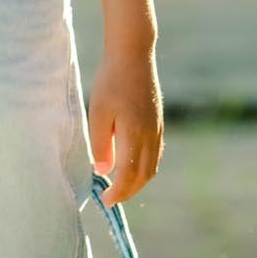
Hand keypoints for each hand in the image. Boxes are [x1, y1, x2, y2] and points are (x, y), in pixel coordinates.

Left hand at [89, 43, 162, 204]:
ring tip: (121, 186)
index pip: (128, 174)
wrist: (133, 56)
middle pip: (143, 175)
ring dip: (138, 181)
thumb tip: (104, 171)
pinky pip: (155, 154)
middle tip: (111, 198)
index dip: (118, 192)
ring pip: (152, 167)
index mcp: (134, 134)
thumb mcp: (98, 112)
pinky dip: (145, 167)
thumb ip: (100, 144)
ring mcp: (157, 129)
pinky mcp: (158, 123)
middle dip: (128, 191)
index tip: (106, 201)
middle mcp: (150, 135)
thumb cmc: (110, 82)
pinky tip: (133, 166)